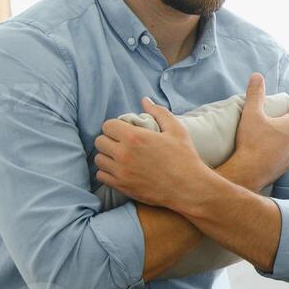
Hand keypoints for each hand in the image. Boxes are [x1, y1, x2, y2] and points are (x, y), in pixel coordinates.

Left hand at [95, 97, 210, 208]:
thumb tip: (145, 100)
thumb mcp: (176, 130)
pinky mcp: (121, 186)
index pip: (107, 126)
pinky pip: (101, 176)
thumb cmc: (185, 157)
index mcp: (135, 137)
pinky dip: (108, 172)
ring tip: (120, 157)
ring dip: (107, 156)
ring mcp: (121, 171)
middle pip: (100, 142)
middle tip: (121, 144)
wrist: (189, 188)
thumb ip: (159, 112)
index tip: (124, 131)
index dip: (115, 126)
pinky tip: (120, 170)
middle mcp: (124, 154)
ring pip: (99, 159)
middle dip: (110, 140)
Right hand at [227, 73, 288, 190]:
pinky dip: (276, 152)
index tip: (279, 108)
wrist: (247, 172)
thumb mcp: (251, 113)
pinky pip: (284, 156)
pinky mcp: (284, 168)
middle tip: (269, 122)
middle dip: (284, 123)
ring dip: (281, 139)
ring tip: (265, 138)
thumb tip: (257, 76)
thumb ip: (255, 94)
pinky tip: (264, 152)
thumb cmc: (251, 141)